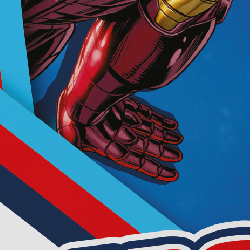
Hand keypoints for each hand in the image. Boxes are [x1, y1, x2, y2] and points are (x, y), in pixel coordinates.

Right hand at [64, 83, 184, 184]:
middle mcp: (110, 129)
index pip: (129, 158)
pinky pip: (143, 111)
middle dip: (159, 152)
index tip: (169, 174)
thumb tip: (74, 155)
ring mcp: (117, 114)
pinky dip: (158, 118)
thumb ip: (73, 141)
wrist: (78, 74)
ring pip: (144, 128)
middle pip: (140, 144)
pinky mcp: (122, 99)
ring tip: (179, 140)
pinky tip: (172, 124)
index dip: (149, 167)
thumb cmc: (73, 100)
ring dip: (162, 135)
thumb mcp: (69, 125)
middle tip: (179, 158)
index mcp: (101, 139)